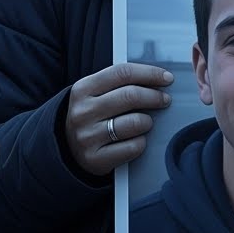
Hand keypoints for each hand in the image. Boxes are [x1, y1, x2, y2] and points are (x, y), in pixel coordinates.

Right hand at [64, 63, 172, 177]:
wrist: (66, 148)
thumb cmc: (92, 116)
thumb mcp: (96, 94)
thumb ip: (120, 83)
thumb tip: (158, 77)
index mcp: (82, 89)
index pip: (122, 73)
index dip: (149, 73)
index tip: (167, 78)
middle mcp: (82, 112)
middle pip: (130, 96)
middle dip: (155, 96)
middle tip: (165, 100)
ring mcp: (87, 137)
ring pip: (135, 123)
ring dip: (147, 122)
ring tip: (146, 122)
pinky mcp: (95, 159)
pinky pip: (134, 147)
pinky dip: (142, 142)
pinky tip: (136, 140)